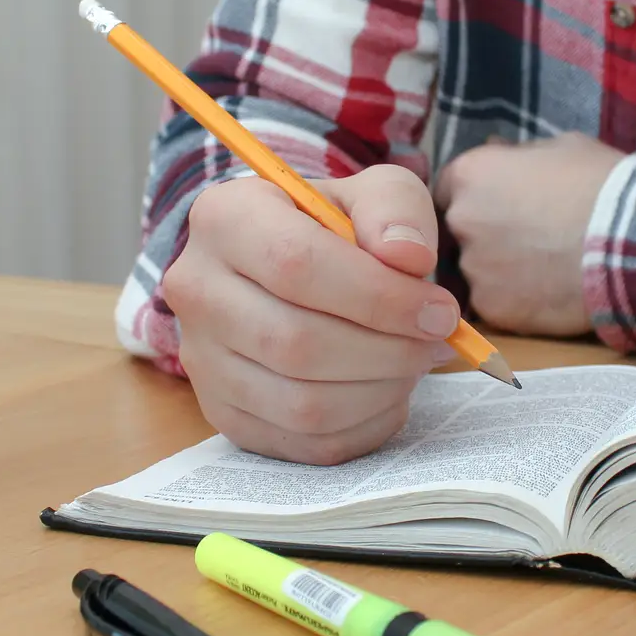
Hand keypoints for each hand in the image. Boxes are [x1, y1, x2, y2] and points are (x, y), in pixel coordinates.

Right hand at [164, 165, 457, 464]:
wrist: (295, 270)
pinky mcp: (223, 413)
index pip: (297, 264)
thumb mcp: (376, 194)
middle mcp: (195, 289)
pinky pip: (304, 442)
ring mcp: (201, 359)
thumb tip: (409, 258)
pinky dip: (364, 426)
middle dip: (387, 350)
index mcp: (225, 218)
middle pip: (295, 342)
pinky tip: (387, 390)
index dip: (379, 297)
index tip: (439, 310)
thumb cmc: (339, 229)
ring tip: (413, 362)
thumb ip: (396, 210)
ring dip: (379, 390)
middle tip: (436, 341)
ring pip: (300, 403)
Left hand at [435, 131, 623, 336]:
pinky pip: (497, 304)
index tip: (501, 206)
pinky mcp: (495, 309)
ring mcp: (475, 268)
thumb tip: (499, 153)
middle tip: (529, 239)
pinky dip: (518, 301)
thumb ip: (518, 156)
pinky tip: (550, 293)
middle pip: (460, 232)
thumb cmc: (601, 183)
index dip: (476, 197)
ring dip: (502, 270)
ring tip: (546, 268)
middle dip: (487, 234)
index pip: (449, 188)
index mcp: (470, 174)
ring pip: (479, 271)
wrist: (633, 238)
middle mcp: (461, 221)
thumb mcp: (560, 147)